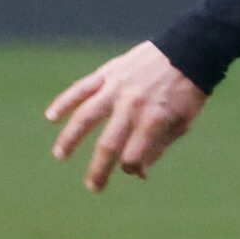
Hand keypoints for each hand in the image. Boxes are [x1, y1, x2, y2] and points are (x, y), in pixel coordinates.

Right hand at [44, 41, 207, 193]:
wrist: (188, 51)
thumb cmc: (188, 92)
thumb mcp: (182, 123)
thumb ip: (158, 148)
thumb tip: (138, 174)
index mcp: (154, 120)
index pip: (133, 155)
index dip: (130, 167)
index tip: (129, 170)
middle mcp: (133, 106)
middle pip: (109, 144)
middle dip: (99, 169)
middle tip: (92, 187)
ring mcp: (117, 88)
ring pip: (86, 116)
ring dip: (70, 138)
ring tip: (60, 156)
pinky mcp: (108, 73)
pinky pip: (81, 89)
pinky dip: (64, 102)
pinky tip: (51, 117)